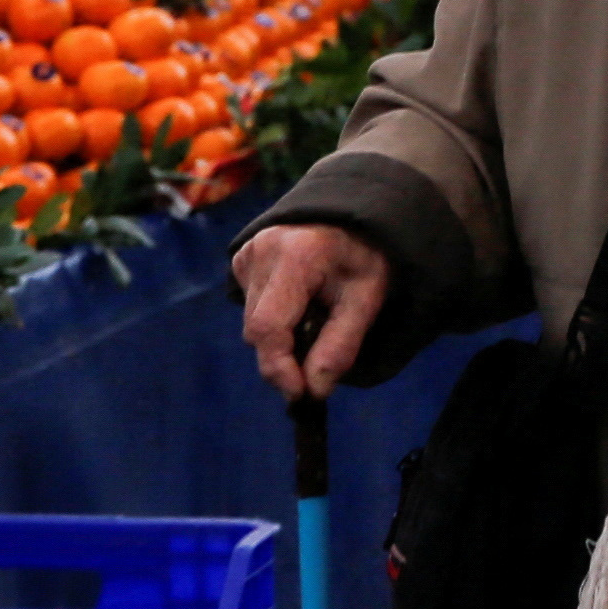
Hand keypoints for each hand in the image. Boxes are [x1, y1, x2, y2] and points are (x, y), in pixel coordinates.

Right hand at [238, 222, 394, 400]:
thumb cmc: (365, 254)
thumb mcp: (367, 299)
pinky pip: (251, 305)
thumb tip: (314, 390)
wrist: (352, 213)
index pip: (269, 327)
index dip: (280, 368)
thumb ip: (340, 345)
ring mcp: (247, 252)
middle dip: (285, 356)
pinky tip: (300, 301)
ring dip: (281, 336)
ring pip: (253, 321)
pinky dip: (275, 316)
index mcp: (296, 256)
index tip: (299, 395)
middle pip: (258, 329)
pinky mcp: (241, 258)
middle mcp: (261, 251)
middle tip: (318, 363)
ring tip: (316, 317)